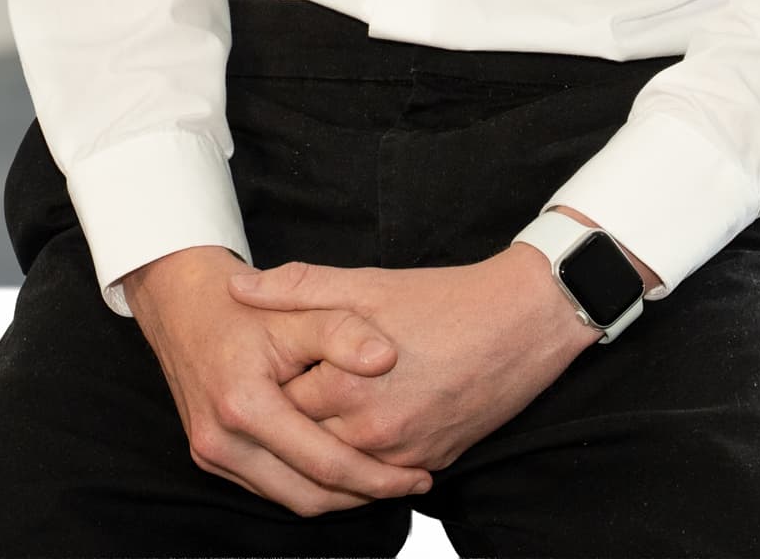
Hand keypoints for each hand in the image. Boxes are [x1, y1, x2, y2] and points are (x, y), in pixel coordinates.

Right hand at [122, 244, 436, 518]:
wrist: (182, 301)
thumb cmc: (241, 303)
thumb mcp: (294, 308)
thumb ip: (342, 332)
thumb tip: (387, 359)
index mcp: (244, 406)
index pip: (324, 464)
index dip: (377, 475)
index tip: (419, 475)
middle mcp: (222, 441)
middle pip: (306, 495)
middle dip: (363, 495)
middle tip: (410, 484)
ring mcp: (211, 453)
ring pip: (287, 497)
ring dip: (336, 494)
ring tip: (384, 479)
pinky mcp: (210, 455)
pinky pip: (268, 486)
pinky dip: (307, 483)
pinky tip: (341, 467)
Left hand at [225, 245, 599, 474]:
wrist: (522, 323)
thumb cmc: (444, 298)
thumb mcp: (367, 282)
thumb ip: (298, 287)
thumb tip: (237, 288)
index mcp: (348, 386)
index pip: (280, 403)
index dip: (270, 380)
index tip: (264, 362)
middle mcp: (372, 433)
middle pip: (305, 441)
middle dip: (290, 418)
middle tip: (286, 386)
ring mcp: (403, 457)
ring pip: (340, 468)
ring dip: (325, 442)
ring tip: (323, 405)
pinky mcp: (430, 466)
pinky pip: (379, 477)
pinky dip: (363, 458)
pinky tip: (358, 427)